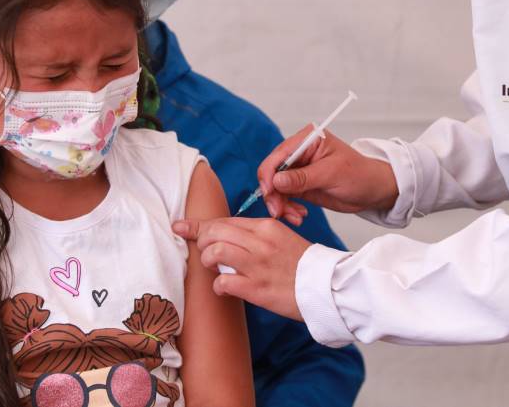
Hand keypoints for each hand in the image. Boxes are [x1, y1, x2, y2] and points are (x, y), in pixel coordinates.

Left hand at [172, 217, 311, 320]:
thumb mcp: (281, 238)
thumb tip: (227, 237)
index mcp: (266, 227)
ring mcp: (258, 265)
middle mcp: (260, 242)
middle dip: (201, 242)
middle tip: (203, 253)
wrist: (327, 287)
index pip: (225, 221)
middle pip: (215, 232)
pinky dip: (218, 285)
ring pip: (215, 251)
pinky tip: (225, 288)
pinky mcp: (257, 288)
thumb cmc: (303, 266)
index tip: (181, 227)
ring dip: (208, 261)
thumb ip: (255, 236)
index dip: (200, 225)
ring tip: (214, 268)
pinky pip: (223, 281)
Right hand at [258, 126, 398, 220]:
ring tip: (294, 217)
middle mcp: (299, 152)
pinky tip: (299, 215)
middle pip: (272, 172)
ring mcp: (298, 170)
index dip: (269, 174)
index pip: (278, 155)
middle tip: (279, 212)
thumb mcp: (331, 174)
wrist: (372, 190)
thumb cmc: (360, 174)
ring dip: (280, 204)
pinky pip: (284, 197)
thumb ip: (302, 177)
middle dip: (273, 194)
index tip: (269, 193)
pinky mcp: (300, 185)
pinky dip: (287, 208)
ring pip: (276, 188)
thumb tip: (276, 180)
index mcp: (307, 140)